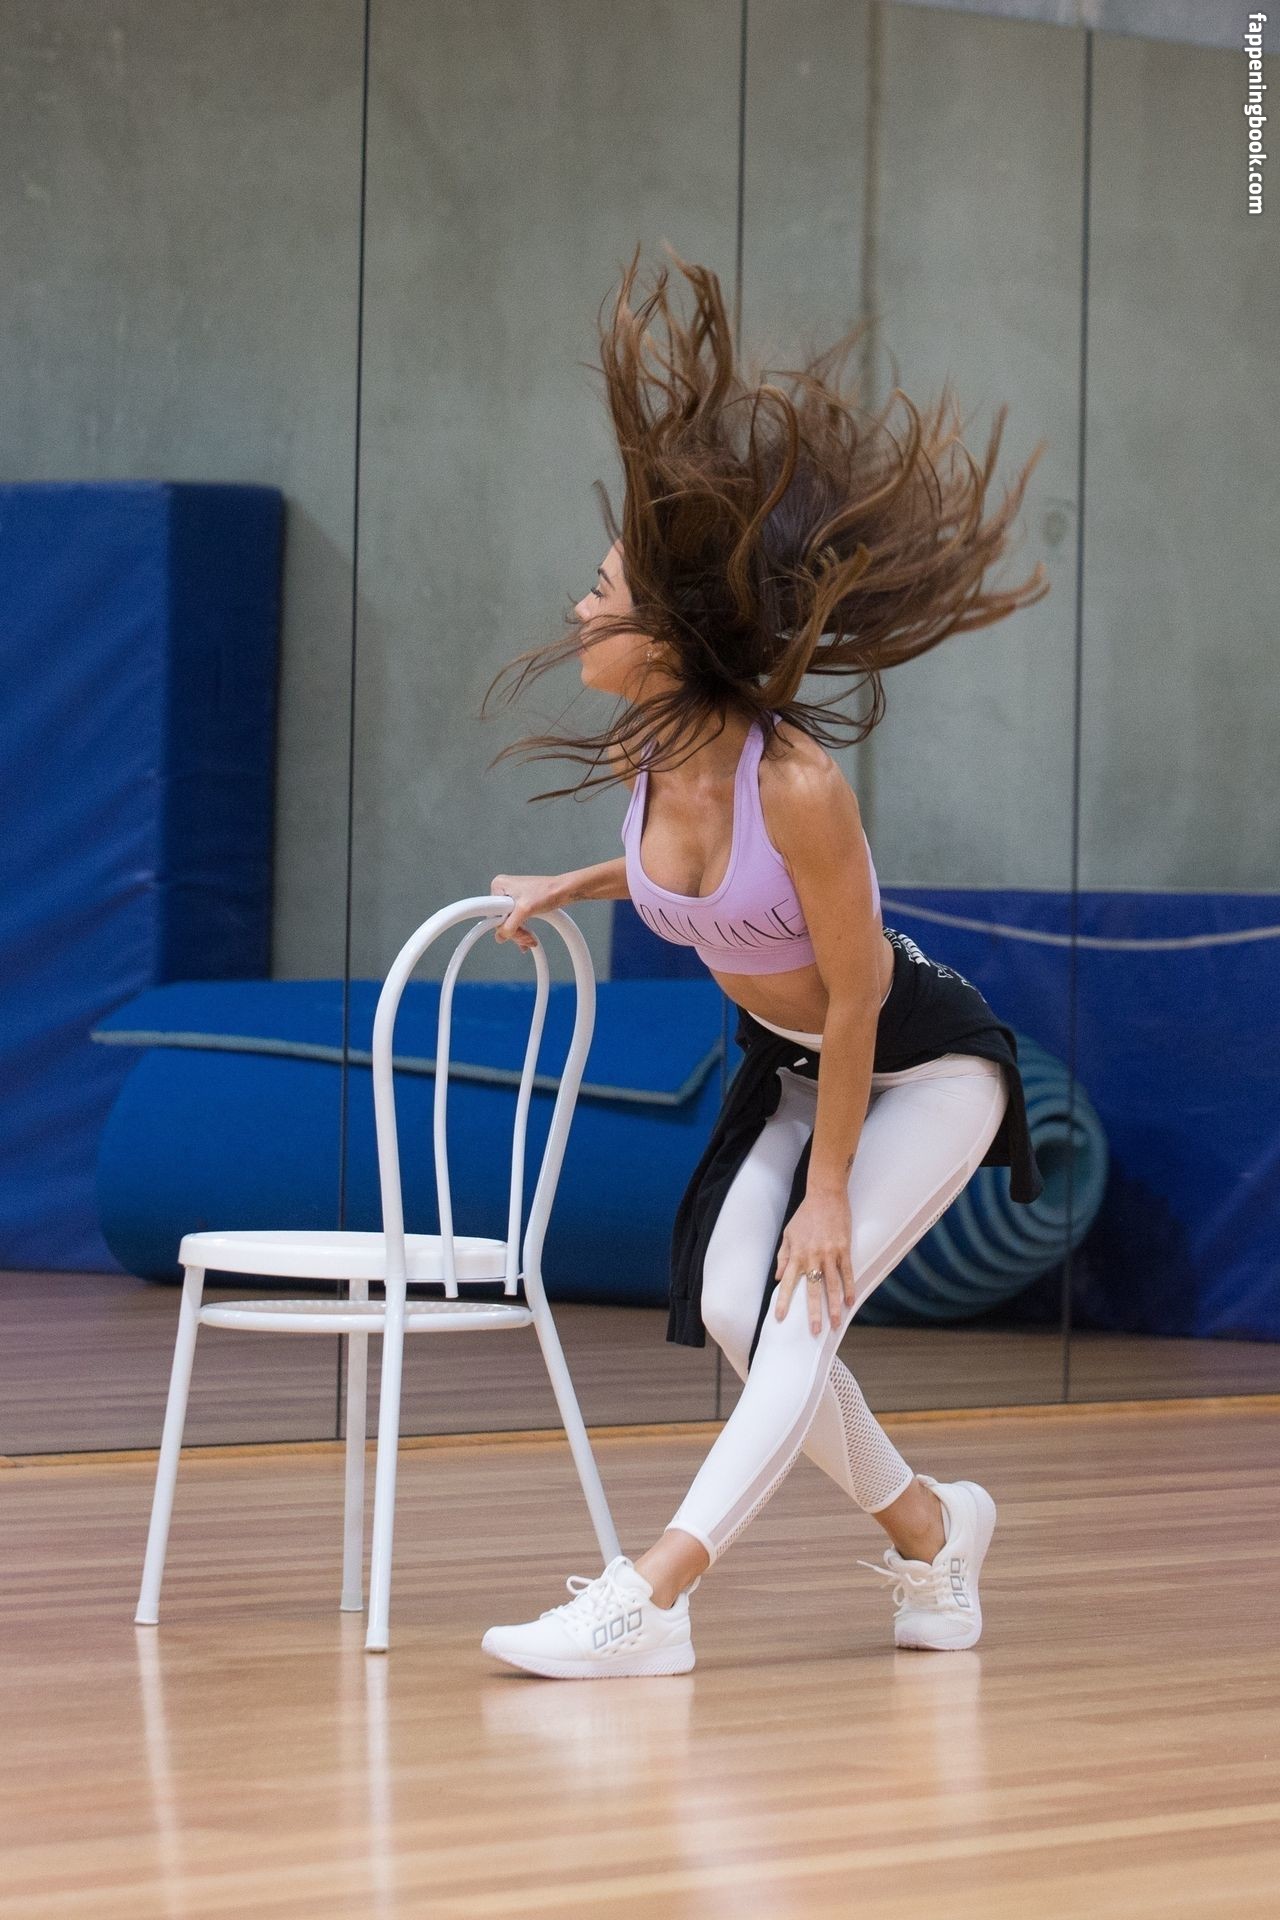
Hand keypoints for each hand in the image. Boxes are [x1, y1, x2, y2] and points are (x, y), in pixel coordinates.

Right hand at [489, 873, 568, 950]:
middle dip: (514, 932)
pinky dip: (522, 931)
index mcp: (499, 885)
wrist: (564, 891)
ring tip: (530, 939)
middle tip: (526, 938)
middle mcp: (503, 890)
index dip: (502, 926)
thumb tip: (501, 937)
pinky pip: (515, 921)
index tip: (509, 934)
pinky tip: (527, 939)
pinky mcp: (520, 904)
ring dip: (519, 934)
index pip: (492, 914)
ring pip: (509, 923)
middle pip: (501, 920)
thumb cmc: (548, 892)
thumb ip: (510, 925)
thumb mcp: (525, 910)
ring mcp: (511, 898)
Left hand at [773, 1189, 855, 1333]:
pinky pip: (847, 1273)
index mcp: (797, 1254)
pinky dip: (849, 1288)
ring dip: (834, 1306)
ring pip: (832, 1286)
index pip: (788, 1283)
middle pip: (812, 1290)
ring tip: (836, 1324)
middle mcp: (812, 1257)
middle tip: (815, 1332)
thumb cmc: (805, 1215)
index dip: (783, 1301)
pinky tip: (850, 1303)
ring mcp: (829, 1253)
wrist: (825, 1195)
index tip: (779, 1318)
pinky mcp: (844, 1249)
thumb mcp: (788, 1234)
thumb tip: (778, 1278)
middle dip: (813, 1313)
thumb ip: (783, 1257)